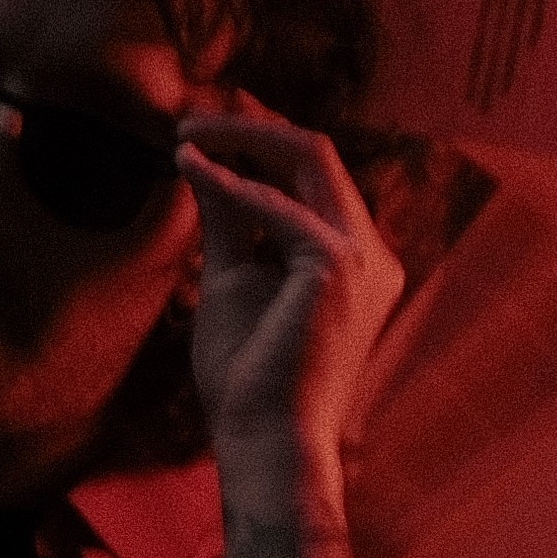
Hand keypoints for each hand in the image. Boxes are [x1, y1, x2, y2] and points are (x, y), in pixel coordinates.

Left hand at [176, 113, 405, 527]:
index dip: (266, 139)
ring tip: (184, 135)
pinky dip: (233, 184)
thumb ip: (227, 223)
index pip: (318, 178)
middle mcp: (372, 254)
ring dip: (243, 138)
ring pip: (310, 159)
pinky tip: (190, 168)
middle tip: (193, 113)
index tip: (215, 123)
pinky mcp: (337, 269)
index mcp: (356, 261)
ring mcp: (364, 260)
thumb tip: (203, 166)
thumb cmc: (250, 381)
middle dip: (254, 125)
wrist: (266, 444)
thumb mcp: (233, 281)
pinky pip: (279, 207)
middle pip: (319, 156)